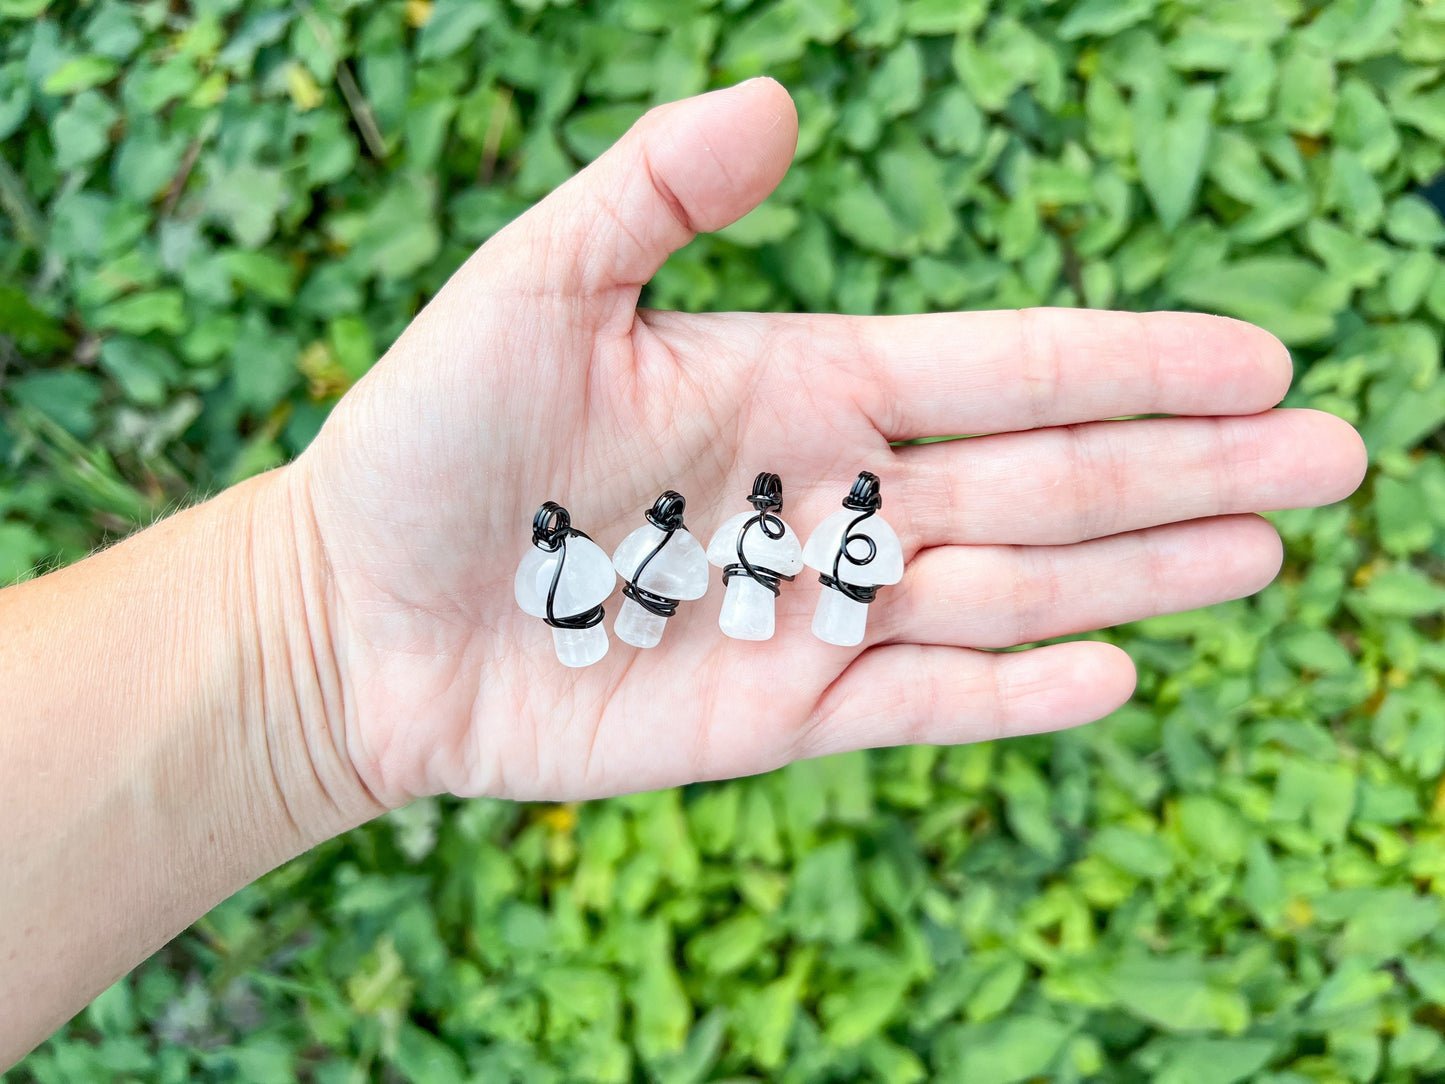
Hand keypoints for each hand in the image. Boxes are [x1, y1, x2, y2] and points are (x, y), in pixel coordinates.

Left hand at [289, 79, 1365, 806]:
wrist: (358, 612)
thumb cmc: (428, 441)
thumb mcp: (528, 286)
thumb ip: (650, 194)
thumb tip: (777, 98)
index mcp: (803, 385)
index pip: (1003, 367)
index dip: (1130, 362)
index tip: (1257, 353)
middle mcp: (835, 496)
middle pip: (1045, 478)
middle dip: (1189, 467)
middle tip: (1337, 456)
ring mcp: (815, 611)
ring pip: (1009, 588)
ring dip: (1139, 569)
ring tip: (1267, 548)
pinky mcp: (777, 713)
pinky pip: (919, 702)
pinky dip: (1012, 694)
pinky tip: (1114, 672)